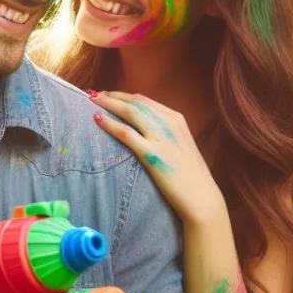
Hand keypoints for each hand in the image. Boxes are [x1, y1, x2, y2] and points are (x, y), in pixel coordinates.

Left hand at [90, 91, 223, 225]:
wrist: (202, 197)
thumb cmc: (190, 176)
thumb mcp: (180, 146)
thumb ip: (164, 134)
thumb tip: (143, 130)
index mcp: (176, 119)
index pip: (145, 101)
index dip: (124, 96)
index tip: (109, 95)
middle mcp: (169, 123)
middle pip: (135, 102)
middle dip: (112, 96)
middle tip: (93, 94)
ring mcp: (161, 137)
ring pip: (130, 112)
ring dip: (108, 103)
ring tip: (91, 100)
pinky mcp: (152, 154)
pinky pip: (126, 133)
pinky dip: (110, 124)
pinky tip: (97, 119)